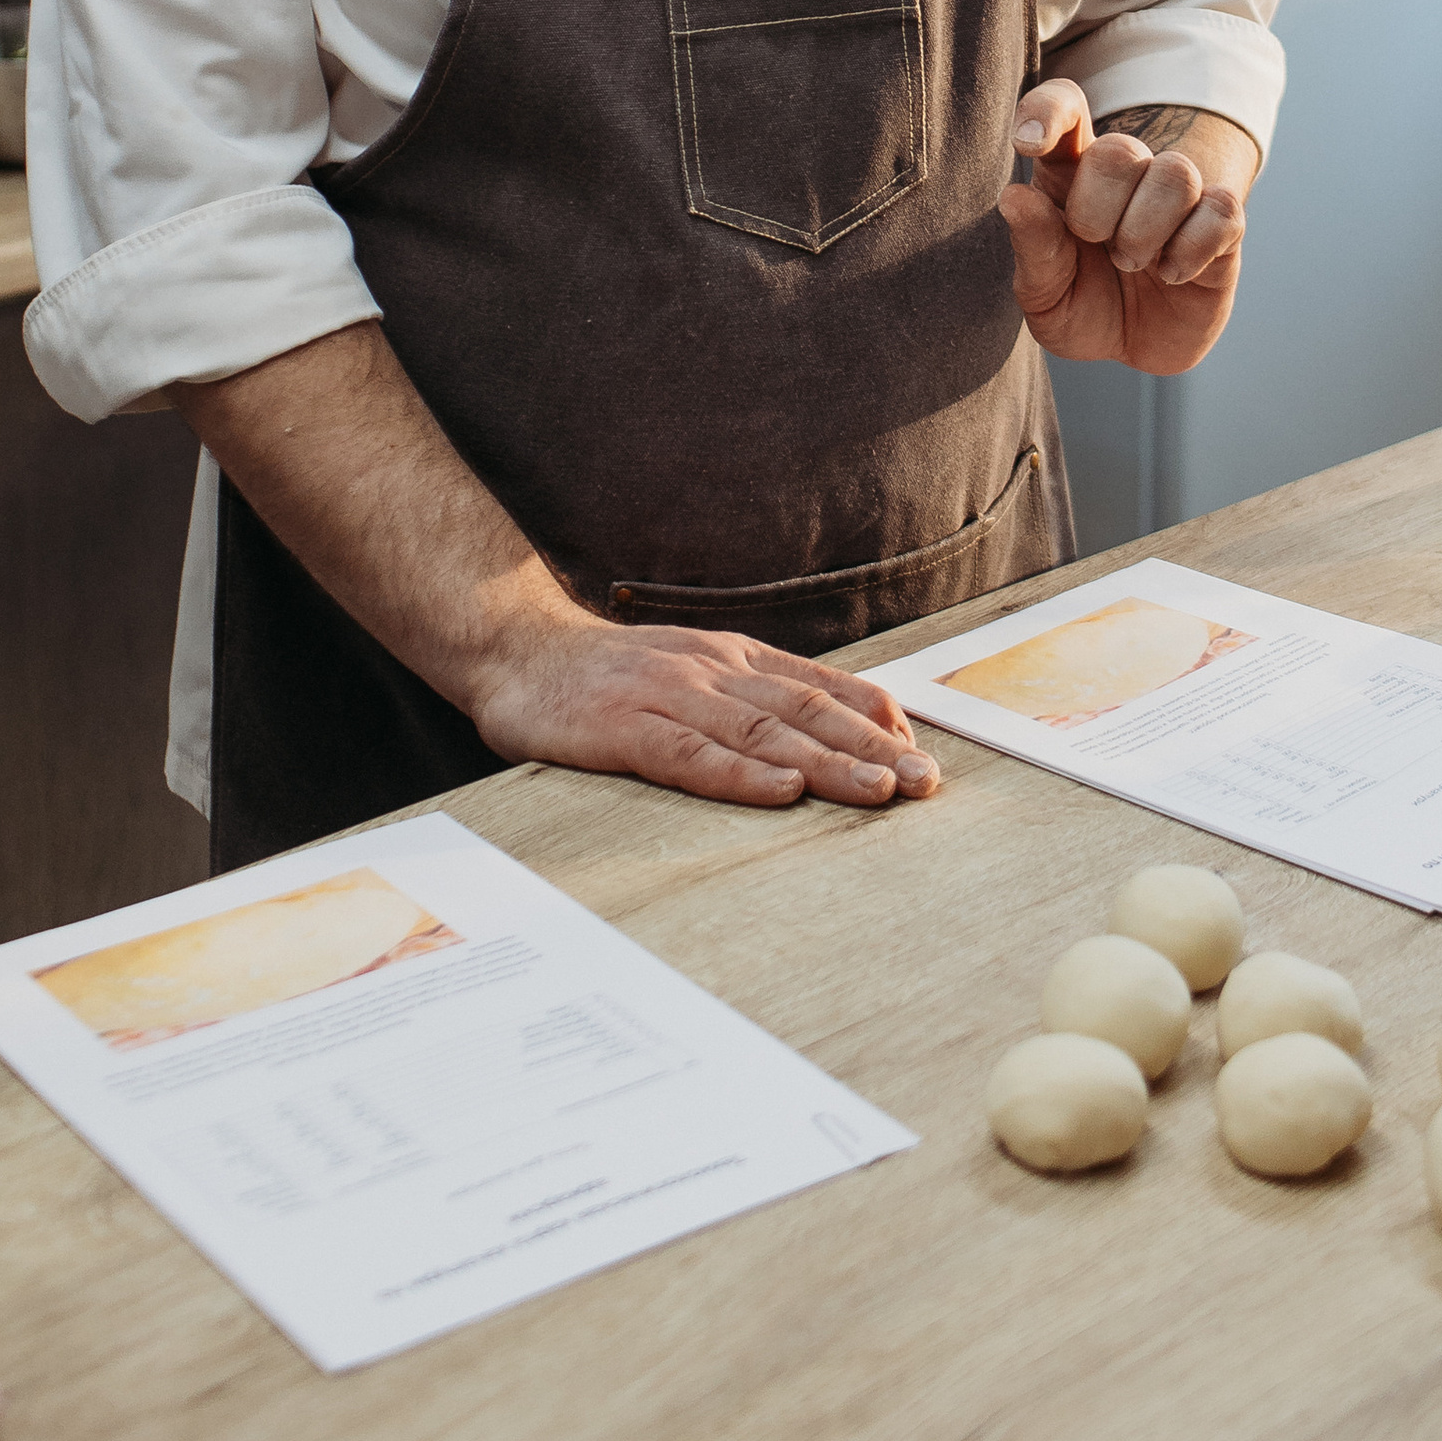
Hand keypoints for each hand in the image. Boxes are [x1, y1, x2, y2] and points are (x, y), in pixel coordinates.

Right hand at [467, 596, 942, 810]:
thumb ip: (753, 696)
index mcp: (733, 659)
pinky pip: (690, 754)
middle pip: (805, 712)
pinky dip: (740, 774)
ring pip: (762, 732)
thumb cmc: (613, 675)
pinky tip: (782, 792)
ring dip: (827, 763)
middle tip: (923, 783)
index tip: (923, 752)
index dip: (875, 720)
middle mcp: (712, 671)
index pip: (821, 687)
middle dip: (871, 750)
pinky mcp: (623, 726)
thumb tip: (830, 732)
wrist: (518, 648)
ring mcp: (668, 695)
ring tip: (878, 791)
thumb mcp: (694, 670)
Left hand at [999, 81, 1255, 375]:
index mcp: (1069, 173)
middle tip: (1095, 245)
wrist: (1137, 347)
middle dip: (1097, 209)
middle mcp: (1126, 174)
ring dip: (1145, 232)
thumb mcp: (1044, 293)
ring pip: (1175, 173)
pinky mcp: (1222, 222)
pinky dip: (1191, 250)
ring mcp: (1177, 195)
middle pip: (1118, 150)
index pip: (1064, 107)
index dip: (1048, 110)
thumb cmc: (1082, 306)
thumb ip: (1033, 246)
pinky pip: (1222, 209)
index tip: (1028, 143)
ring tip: (1132, 263)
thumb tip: (1015, 196)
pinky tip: (1172, 273)